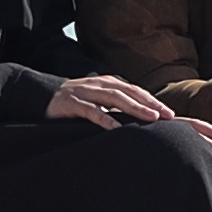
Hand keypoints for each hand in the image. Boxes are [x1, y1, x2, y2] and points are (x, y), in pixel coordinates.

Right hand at [48, 69, 181, 129]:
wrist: (41, 96)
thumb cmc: (74, 102)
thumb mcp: (97, 101)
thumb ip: (115, 107)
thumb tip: (138, 119)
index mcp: (108, 83)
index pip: (136, 90)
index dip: (153, 101)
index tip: (170, 114)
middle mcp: (99, 84)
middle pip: (130, 92)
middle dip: (150, 104)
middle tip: (168, 116)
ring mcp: (86, 92)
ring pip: (115, 98)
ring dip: (134, 108)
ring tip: (150, 118)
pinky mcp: (72, 103)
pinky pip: (91, 111)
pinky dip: (104, 119)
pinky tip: (116, 128)